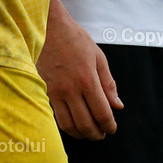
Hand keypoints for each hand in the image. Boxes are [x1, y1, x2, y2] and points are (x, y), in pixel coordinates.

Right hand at [37, 0, 122, 139]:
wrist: (49, 28)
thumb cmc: (75, 39)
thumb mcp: (98, 56)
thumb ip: (108, 83)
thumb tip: (118, 106)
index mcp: (87, 79)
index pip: (101, 113)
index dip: (109, 125)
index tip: (112, 128)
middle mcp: (71, 89)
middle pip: (85, 124)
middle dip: (97, 134)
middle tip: (102, 133)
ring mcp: (55, 92)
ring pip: (69, 125)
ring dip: (81, 134)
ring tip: (88, 132)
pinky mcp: (45, 92)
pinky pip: (55, 117)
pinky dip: (66, 125)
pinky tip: (73, 122)